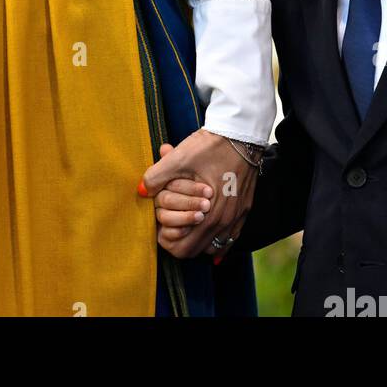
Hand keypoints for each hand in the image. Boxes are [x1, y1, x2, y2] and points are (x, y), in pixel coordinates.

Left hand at [139, 131, 255, 260]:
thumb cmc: (209, 147)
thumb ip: (157, 176)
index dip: (168, 241)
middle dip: (181, 240)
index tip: (160, 227)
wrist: (241, 135)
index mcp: (208, 214)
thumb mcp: (179, 158)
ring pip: (214, 246)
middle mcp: (225, 222)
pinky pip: (230, 237)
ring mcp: (236, 217)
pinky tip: (205, 229)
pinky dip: (216, 238)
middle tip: (169, 224)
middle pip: (197, 251)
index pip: (184, 249)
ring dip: (198, 238)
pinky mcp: (244, 210)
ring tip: (185, 222)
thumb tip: (141, 191)